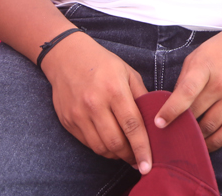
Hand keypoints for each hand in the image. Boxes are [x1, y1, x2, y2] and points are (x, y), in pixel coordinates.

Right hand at [41, 30, 152, 171]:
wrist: (66, 56)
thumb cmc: (102, 63)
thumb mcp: (128, 72)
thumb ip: (142, 96)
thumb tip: (155, 120)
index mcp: (114, 90)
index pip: (132, 126)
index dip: (142, 148)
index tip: (149, 164)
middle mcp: (95, 104)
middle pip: (115, 142)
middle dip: (130, 156)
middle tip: (139, 160)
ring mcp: (78, 114)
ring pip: (100, 147)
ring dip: (115, 155)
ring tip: (126, 152)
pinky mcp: (68, 121)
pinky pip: (87, 143)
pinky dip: (101, 147)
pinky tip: (109, 143)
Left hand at [154, 16, 221, 150]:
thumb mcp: (199, 55)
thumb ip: (185, 79)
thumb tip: (173, 105)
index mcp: (206, 66)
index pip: (186, 93)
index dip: (171, 110)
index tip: (159, 123)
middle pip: (196, 113)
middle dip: (181, 125)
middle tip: (169, 134)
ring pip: (211, 126)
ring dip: (196, 137)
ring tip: (186, 141)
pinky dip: (216, 142)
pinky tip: (206, 144)